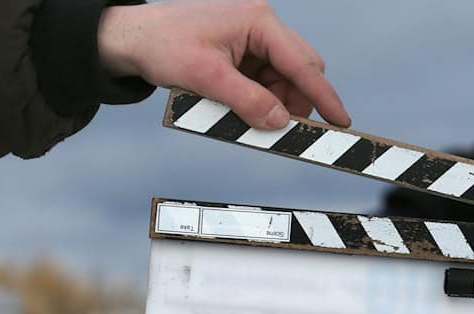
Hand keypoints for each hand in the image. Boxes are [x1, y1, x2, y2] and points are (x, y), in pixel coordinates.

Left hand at [98, 0, 350, 129]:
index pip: (303, 63)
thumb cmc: (163, 46)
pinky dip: (257, 99)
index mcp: (258, 21)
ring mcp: (251, 38)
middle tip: (283, 133)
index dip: (324, 95)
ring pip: (281, 79)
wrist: (132, 38)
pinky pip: (262, 81)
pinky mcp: (240, 51)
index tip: (341, 121)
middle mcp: (260, 25)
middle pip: (298, 70)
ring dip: (272, 104)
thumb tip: (279, 122)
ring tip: (245, 120)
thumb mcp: (206, 78)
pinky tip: (238, 109)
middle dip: (294, 103)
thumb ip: (247, 101)